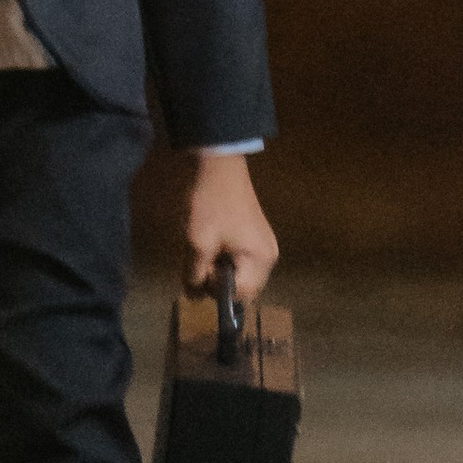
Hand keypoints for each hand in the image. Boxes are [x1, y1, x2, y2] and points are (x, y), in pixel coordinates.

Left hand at [182, 152, 276, 303]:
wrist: (219, 165)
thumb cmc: (210, 204)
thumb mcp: (197, 243)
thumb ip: (195, 275)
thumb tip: (193, 297)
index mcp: (260, 260)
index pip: (240, 296)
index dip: (216, 289)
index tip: (202, 269)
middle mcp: (269, 257)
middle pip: (245, 289)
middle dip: (220, 282)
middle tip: (203, 260)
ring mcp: (266, 246)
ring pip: (243, 276)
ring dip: (223, 271)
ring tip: (207, 249)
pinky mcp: (258, 237)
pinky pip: (244, 262)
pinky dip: (228, 260)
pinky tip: (215, 243)